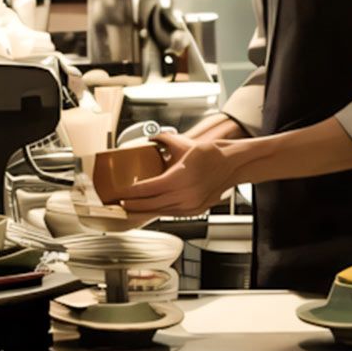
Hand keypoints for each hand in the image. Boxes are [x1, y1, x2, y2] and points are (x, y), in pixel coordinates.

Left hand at [119, 130, 235, 216]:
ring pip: (162, 212)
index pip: (148, 189)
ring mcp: (191, 205)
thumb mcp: (183, 144)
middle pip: (151, 204)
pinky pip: (173, 214)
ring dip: (146, 211)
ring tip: (132, 209)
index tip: (121, 193)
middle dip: (134, 206)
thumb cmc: (209, 154)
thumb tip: (150, 136)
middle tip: (120, 204)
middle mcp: (184, 194)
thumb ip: (163, 139)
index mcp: (178, 178)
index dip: (131, 193)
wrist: (231, 164)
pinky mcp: (196, 210)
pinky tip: (152, 210)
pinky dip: (160, 212)